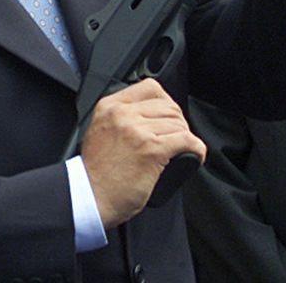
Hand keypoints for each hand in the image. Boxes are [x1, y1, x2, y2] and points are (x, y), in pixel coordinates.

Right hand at [81, 78, 205, 228]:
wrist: (89, 197)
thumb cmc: (95, 173)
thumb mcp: (99, 130)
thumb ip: (119, 118)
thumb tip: (147, 116)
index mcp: (110, 107)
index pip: (150, 88)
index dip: (165, 102)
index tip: (168, 116)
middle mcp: (123, 114)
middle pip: (168, 106)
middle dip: (178, 122)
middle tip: (177, 138)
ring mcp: (138, 131)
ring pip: (178, 124)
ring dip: (185, 137)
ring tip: (183, 149)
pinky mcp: (152, 150)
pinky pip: (186, 140)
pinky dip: (196, 148)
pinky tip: (195, 155)